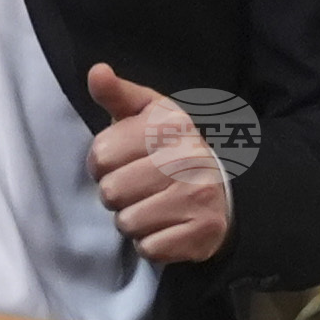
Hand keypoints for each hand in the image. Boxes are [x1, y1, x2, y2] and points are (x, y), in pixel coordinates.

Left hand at [85, 62, 230, 263]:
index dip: (103, 163)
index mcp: (170, 125)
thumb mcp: (148, 114)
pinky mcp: (201, 233)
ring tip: (151, 206)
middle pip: (111, 192)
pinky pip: (148, 248)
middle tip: (137, 187)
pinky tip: (165, 225)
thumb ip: (117, 94)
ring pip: (127, 222)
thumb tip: (96, 71)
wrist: (224, 189)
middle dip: (117, 194)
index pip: (100, 154)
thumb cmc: (172, 149)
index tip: (122, 162)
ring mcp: (197, 198)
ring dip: (132, 219)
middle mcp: (188, 159)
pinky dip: (150, 242)